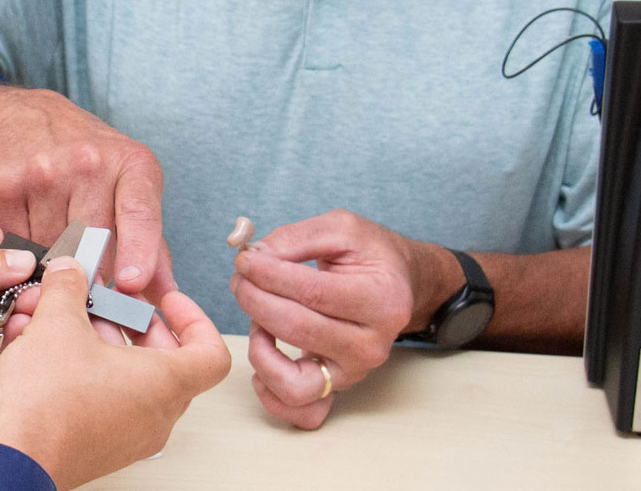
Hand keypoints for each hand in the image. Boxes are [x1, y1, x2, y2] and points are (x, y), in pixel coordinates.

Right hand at [0, 85, 173, 299]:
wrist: (19, 115)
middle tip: (88, 284)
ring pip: (54, 251)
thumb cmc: (84, 156)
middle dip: (92, 274)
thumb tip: (167, 297)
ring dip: (55, 262)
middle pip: (93, 245)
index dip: (139, 251)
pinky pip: (20, 244)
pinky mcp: (6, 187)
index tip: (132, 284)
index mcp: (130, 163)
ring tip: (56, 243)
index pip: (139, 211)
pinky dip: (26, 250)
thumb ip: (151, 243)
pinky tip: (31, 231)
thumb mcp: (127, 183)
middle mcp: (88, 162)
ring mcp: (43, 173)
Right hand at [0, 257, 231, 489]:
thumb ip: (69, 286)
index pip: (212, 353)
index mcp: (165, 384)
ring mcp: (128, 435)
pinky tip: (39, 347)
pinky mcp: (99, 445)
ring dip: (94, 341)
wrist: (10, 456)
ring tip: (56, 319)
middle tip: (101, 302)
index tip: (166, 302)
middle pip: (163, 359)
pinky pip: (102, 397)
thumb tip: (70, 272)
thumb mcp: (58, 321)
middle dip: (126, 322)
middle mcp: (154, 415)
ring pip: (125, 376)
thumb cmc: (45, 405)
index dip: (193, 319)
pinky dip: (79, 368)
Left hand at [229, 209, 446, 429]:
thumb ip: (295, 238)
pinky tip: (263, 355)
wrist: (400, 285)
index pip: (312, 292)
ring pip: (295, 382)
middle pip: (297, 330)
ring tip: (257, 319)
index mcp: (381, 299)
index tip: (244, 260)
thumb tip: (252, 256)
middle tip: (240, 278)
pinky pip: (303, 412)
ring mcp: (355, 371)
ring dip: (261, 351)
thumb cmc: (370, 254)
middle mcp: (373, 344)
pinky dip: (272, 395)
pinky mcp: (338, 386)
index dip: (268, 275)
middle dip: (255, 300)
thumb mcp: (341, 228)